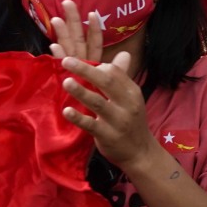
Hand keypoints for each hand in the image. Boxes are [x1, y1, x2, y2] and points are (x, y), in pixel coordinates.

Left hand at [49, 3, 155, 171]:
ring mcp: (118, 120)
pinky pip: (90, 124)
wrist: (140, 152)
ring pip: (97, 102)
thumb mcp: (130, 99)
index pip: (115, 72)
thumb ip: (122, 77)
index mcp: (132, 92)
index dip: (96, 65)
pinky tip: (66, 111)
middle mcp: (127, 104)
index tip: (78, 59)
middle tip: (66, 61)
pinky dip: (78, 117)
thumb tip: (124, 54)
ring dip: (81, 91)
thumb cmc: (131, 122)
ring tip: (66, 82)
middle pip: (106, 82)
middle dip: (85, 70)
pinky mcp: (107, 135)